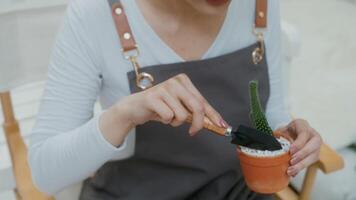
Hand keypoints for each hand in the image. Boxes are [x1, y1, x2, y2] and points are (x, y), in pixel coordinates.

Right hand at [100, 73, 226, 145]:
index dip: (213, 115)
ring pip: (182, 115)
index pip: (203, 101)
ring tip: (168, 116)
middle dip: (198, 124)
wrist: (136, 107)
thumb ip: (195, 112)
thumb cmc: (161, 107)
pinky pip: (168, 116)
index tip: (222, 126)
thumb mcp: (180, 107)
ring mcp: (164, 88)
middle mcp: (175, 82)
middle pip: (197, 107)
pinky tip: (159, 115)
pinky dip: (166, 121)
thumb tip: (216, 123)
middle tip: (193, 132)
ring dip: (175, 122)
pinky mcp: (153, 97)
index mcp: (184, 81)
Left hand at [276, 119, 322, 176]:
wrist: (294, 132)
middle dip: (302, 155)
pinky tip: (293, 173)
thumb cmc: (287, 130)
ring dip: (302, 165)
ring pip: (313, 156)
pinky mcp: (315, 155)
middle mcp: (314, 135)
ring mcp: (317, 146)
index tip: (290, 151)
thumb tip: (274, 146)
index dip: (298, 144)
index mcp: (303, 125)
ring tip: (290, 171)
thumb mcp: (282, 129)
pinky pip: (310, 162)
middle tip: (291, 162)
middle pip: (313, 146)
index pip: (304, 134)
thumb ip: (280, 136)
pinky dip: (301, 168)